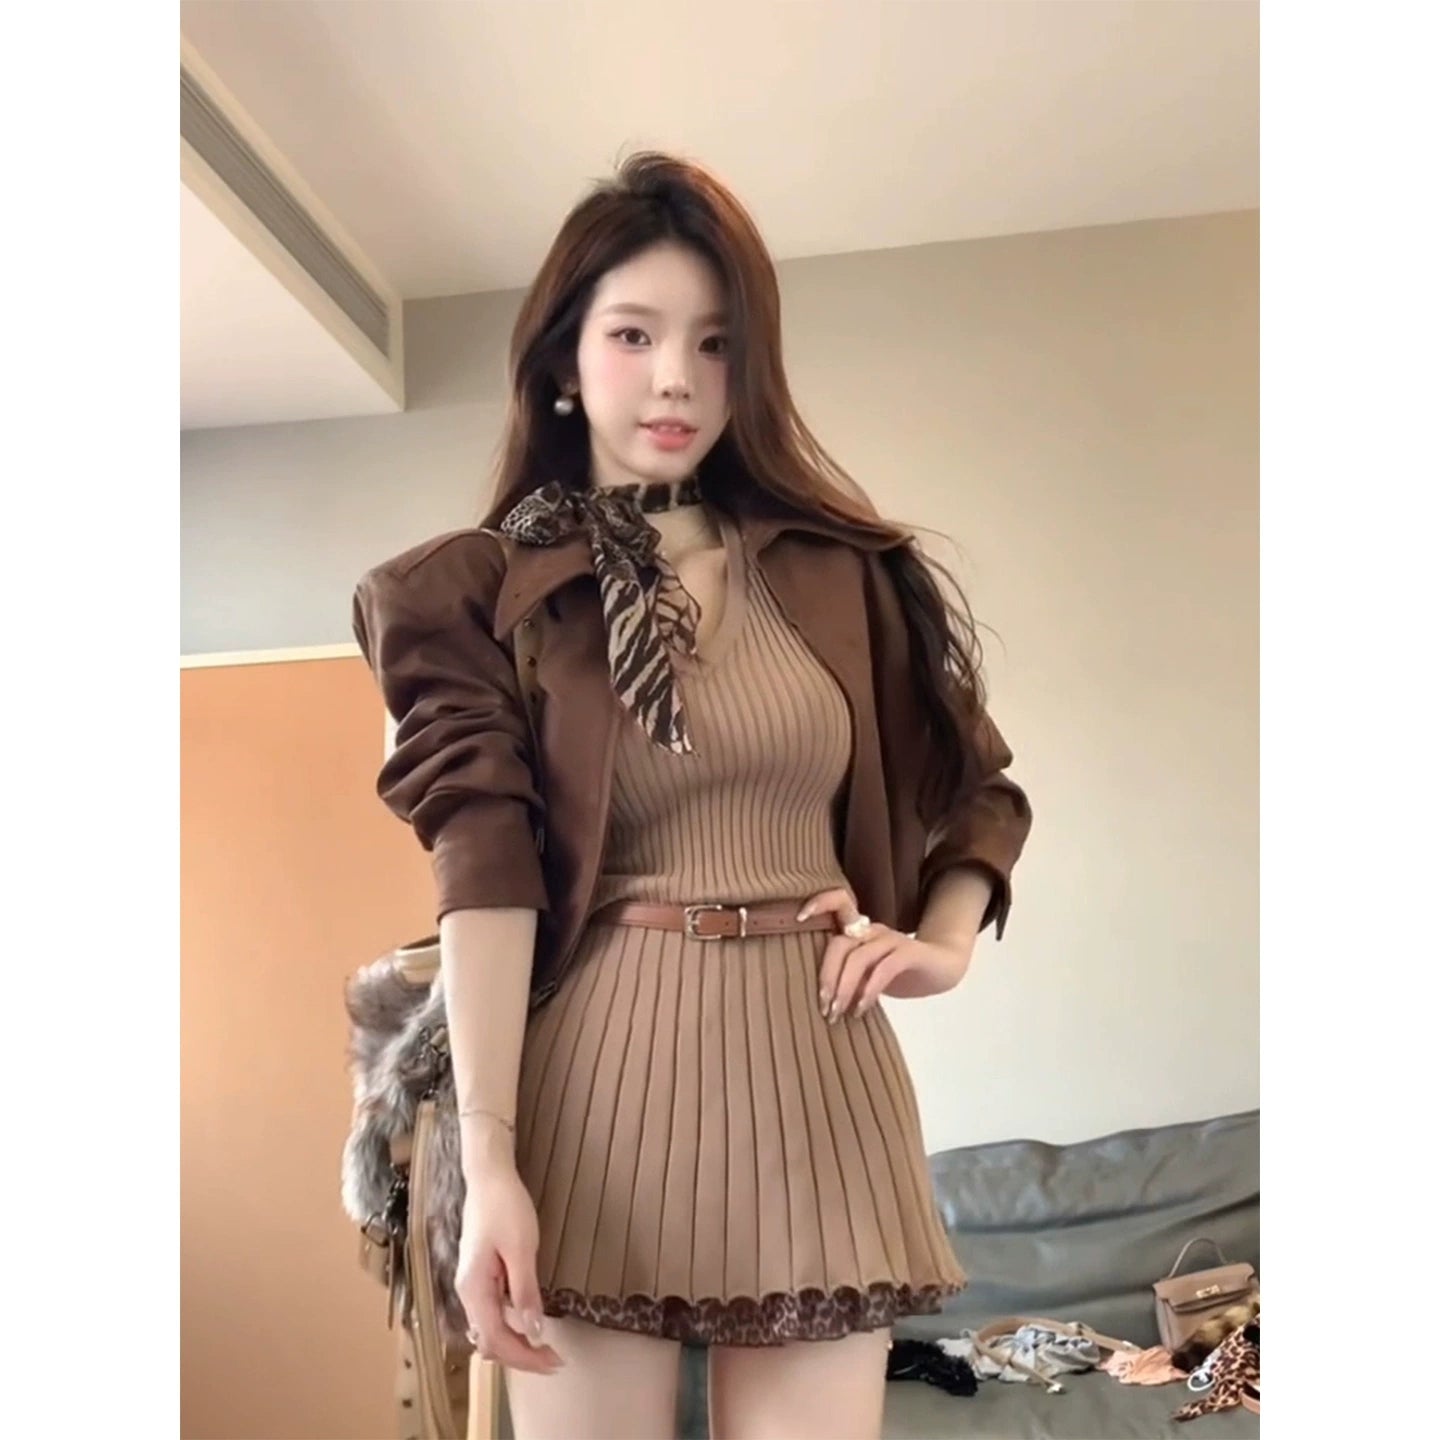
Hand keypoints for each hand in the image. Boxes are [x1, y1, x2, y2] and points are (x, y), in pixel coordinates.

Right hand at [455, 1164, 564, 1374]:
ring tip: (543, 1347)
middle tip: (553, 1359)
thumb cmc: (505, 1207)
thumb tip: (533, 1332)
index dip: (525, 1357)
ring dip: (514, 1343)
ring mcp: (471, 1284)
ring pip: (488, 1329)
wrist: (489, 1177)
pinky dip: (508, 1326)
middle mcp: (467, 1292)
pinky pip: (490, 1313)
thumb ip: (525, 1292)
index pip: (496, 1339)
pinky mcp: (479, 1276)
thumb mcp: (521, 1249)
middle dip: (520, 1355)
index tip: (553, 1362)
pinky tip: (527, 1322)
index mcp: (473, 1288)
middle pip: (489, 1341)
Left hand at [798, 887, 974, 1020]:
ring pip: (858, 957)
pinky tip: (861, 1010)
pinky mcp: (910, 953)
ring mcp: (891, 939)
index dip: (818, 904)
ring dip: (844, 988)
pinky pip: (883, 968)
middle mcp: (872, 930)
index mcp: (859, 931)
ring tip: (837, 1013)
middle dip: (826, 976)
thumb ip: (848, 976)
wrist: (945, 969)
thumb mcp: (869, 974)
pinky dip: (869, 990)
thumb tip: (820, 999)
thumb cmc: (901, 973)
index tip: (798, 918)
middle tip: (823, 1006)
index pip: (836, 903)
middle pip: (840, 944)